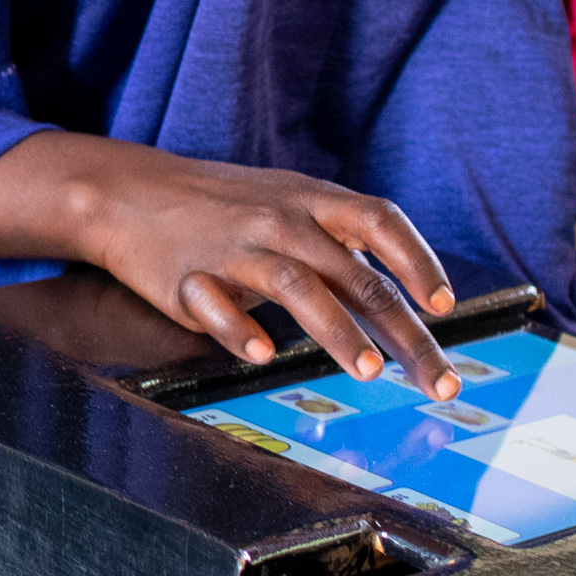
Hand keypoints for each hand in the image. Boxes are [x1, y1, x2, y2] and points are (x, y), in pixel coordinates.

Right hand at [66, 147, 466, 399]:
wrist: (130, 193)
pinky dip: (241, 331)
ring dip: (338, 331)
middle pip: (355, 276)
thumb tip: (408, 291)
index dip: (418, 261)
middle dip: (405, 333)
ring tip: (368, 371)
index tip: (445, 307)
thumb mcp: (290, 201)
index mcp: (313, 200)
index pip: (380, 221)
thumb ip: (343, 241)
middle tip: (439, 383)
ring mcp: (236, 249)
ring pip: (298, 287)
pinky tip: (262, 356)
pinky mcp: (189, 279)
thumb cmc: (226, 207)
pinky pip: (219, 307)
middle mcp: (281, 220)